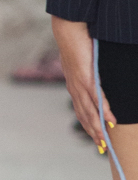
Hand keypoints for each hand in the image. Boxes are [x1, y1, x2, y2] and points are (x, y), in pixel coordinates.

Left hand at [52, 16, 115, 147]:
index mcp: (73, 87)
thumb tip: (93, 76)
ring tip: (105, 140)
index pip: (81, 111)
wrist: (68, 31)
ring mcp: (80, 84)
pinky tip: (111, 120)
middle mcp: (75, 89)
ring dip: (98, 127)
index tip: (96, 140)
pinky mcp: (87, 77)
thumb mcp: (82, 62)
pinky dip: (104, 110)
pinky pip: (97, 97)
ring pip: (90, 111)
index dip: (88, 126)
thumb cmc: (76, 44)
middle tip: (102, 148)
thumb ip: (87, 73)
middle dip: (93, 133)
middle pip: (85, 116)